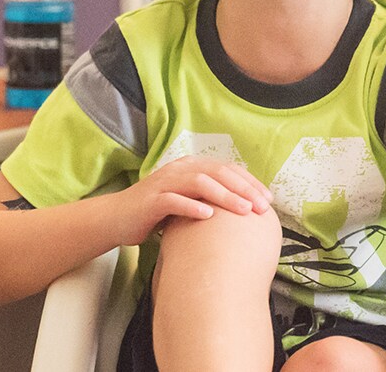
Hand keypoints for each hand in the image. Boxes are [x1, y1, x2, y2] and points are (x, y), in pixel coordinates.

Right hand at [109, 156, 273, 244]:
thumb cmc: (157, 213)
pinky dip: (192, 207)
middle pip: (217, 173)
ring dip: (224, 196)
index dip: (249, 182)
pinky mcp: (150, 201)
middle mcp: (179, 170)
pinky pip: (173, 200)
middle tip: (262, 207)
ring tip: (244, 211)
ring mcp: (164, 183)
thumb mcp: (187, 200)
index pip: (226, 169)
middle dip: (243, 189)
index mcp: (190, 167)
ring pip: (199, 183)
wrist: (117, 218)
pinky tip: (208, 217)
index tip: (268, 199)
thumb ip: (209, 199)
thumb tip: (245, 208)